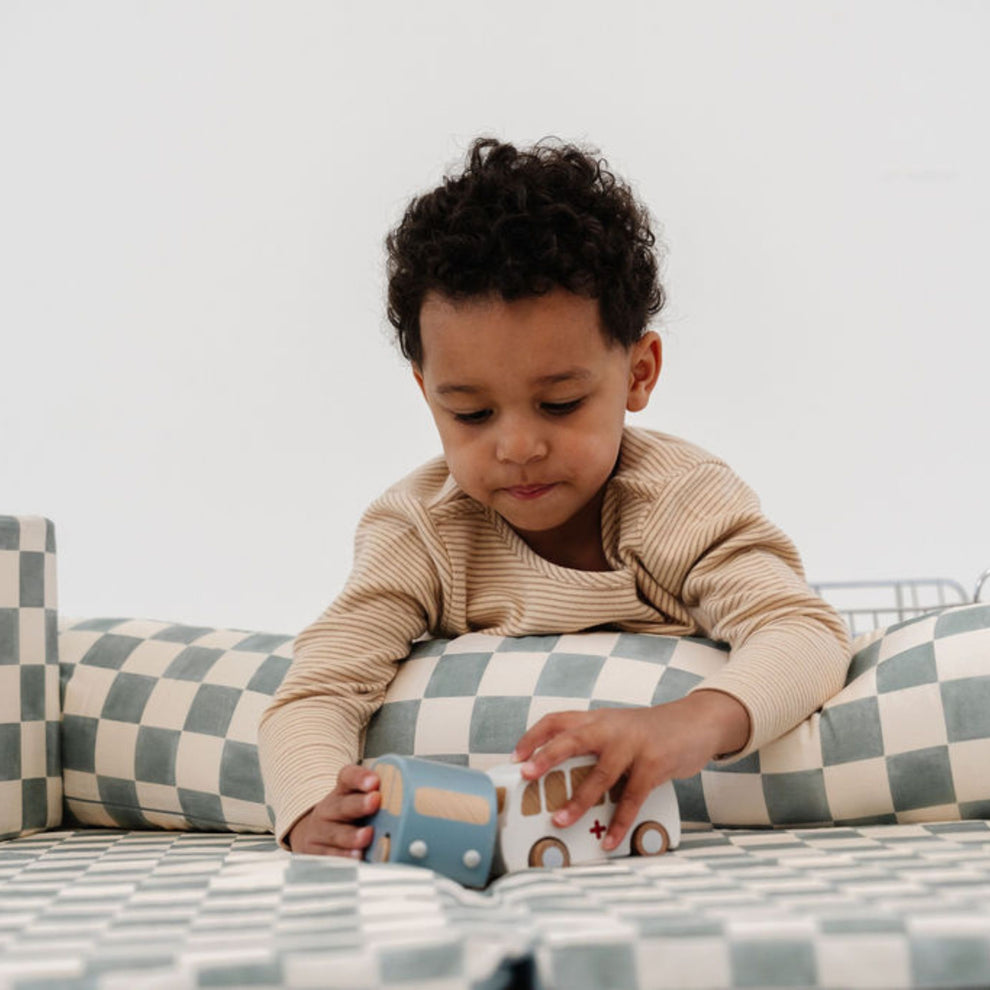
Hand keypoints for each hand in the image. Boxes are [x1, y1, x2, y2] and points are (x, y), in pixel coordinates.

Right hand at [286, 763, 380, 856]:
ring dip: (352, 836)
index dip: (360, 777)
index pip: (348, 777)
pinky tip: (355, 858)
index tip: (374, 781)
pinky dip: (343, 858)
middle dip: (359, 804)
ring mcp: (321, 832)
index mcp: (343, 791)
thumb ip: (382, 798)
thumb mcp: (360, 801)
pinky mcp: (316, 853)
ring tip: (366, 836)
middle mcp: (330, 809)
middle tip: (374, 802)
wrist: (316, 834)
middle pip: (343, 805)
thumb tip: (415, 802)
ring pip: (335, 833)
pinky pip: (329, 856)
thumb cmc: (348, 816)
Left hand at [512, 690, 749, 851]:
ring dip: (578, 799)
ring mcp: (633, 745)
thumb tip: (561, 775)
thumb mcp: (618, 728)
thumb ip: (593, 743)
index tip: (515, 757)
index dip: (533, 737)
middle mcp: (610, 728)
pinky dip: (619, 822)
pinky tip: (608, 840)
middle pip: (572, 738)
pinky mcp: (654, 764)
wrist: (696, 721)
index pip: (557, 720)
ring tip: (559, 820)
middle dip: (546, 756)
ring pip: (600, 773)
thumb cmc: (651, 731)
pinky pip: (632, 797)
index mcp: (597, 719)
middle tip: (526, 775)